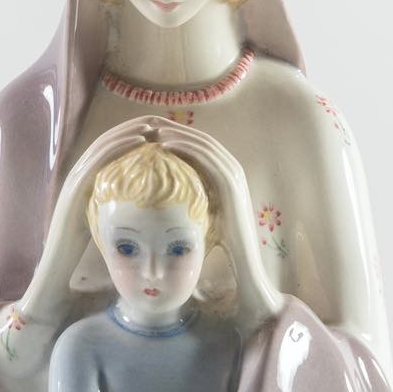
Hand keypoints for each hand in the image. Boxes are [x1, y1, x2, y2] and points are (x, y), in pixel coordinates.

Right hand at [18, 118, 155, 321]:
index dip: (130, 141)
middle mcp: (75, 183)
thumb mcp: (105, 236)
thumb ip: (119, 224)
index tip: (159, 135)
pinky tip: (141, 142)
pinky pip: (98, 162)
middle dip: (131, 129)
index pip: (108, 156)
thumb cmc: (81, 268)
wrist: (54, 284)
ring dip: (128, 133)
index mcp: (84, 191)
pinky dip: (119, 148)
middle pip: (104, 145)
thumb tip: (147, 225)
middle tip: (159, 121)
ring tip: (154, 125)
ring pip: (101, 148)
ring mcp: (72, 187)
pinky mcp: (72, 194)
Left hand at [150, 117, 283, 330]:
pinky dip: (185, 146)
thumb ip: (190, 205)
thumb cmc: (220, 250)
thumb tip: (164, 200)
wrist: (245, 267)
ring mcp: (234, 177)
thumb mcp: (201, 220)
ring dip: (177, 133)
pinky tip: (163, 143)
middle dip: (174, 129)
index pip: (199, 149)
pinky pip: (206, 157)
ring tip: (151, 129)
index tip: (150, 135)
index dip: (176, 138)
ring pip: (203, 144)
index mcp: (226, 178)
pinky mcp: (231, 184)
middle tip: (148, 124)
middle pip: (201, 140)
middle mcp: (233, 173)